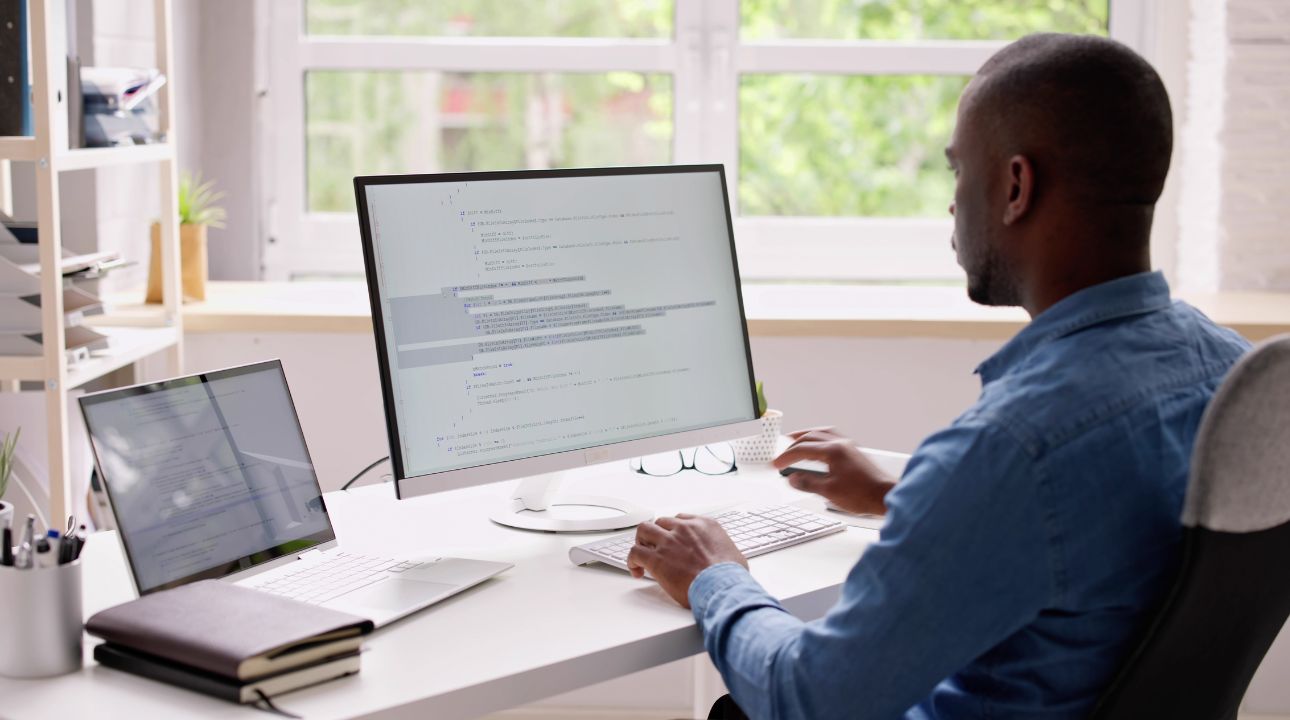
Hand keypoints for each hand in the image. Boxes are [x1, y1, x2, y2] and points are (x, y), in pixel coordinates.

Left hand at [626, 514, 747, 607]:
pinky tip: (636, 570)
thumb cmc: (730, 576)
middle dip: (656, 534)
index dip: (674, 531)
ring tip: (642, 555)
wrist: (721, 586)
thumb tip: (727, 560)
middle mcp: (684, 529)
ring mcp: (669, 541)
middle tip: (655, 547)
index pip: (681, 519)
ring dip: (641, 541)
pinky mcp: (656, 558)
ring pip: (644, 530)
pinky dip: (632, 560)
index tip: (673, 540)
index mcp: (704, 525)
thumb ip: (724, 551)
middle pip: (661, 521)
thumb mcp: (735, 555)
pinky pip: (635, 552)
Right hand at [772, 427, 896, 515]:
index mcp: (833, 451)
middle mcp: (841, 444)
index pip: (803, 450)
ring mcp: (849, 446)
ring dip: (807, 435)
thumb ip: (808, 483)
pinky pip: (832, 437)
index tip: (776, 464)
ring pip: (822, 433)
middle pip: (811, 437)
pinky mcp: (854, 452)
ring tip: (796, 439)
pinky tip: (818, 446)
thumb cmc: (862, 495)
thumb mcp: (829, 492)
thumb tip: (792, 479)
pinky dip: (820, 438)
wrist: (884, 496)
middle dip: (793, 444)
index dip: (786, 457)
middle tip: (782, 454)